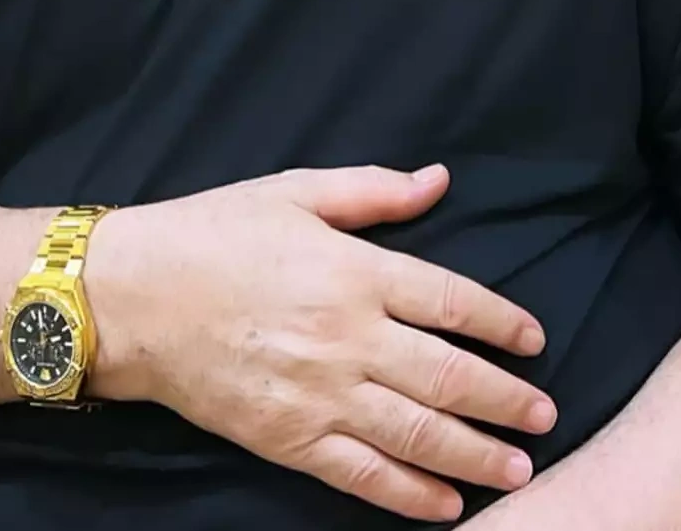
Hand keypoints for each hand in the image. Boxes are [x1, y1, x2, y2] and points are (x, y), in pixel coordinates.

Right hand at [89, 165, 556, 522]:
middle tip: (546, 415)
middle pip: (448, 375)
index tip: (534, 339)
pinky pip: (362, 476)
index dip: (500, 322)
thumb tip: (439, 182)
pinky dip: (409, 495)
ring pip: (417, 433)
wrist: (134, 298)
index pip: (450, 300)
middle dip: (506, 399)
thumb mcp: (295, 191)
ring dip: (476, 455)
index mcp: (354, 270)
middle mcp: (347, 337)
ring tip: (520, 469)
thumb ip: (373, 191)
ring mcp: (319, 395)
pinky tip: (448, 506)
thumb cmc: (215, 233)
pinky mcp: (287, 440)